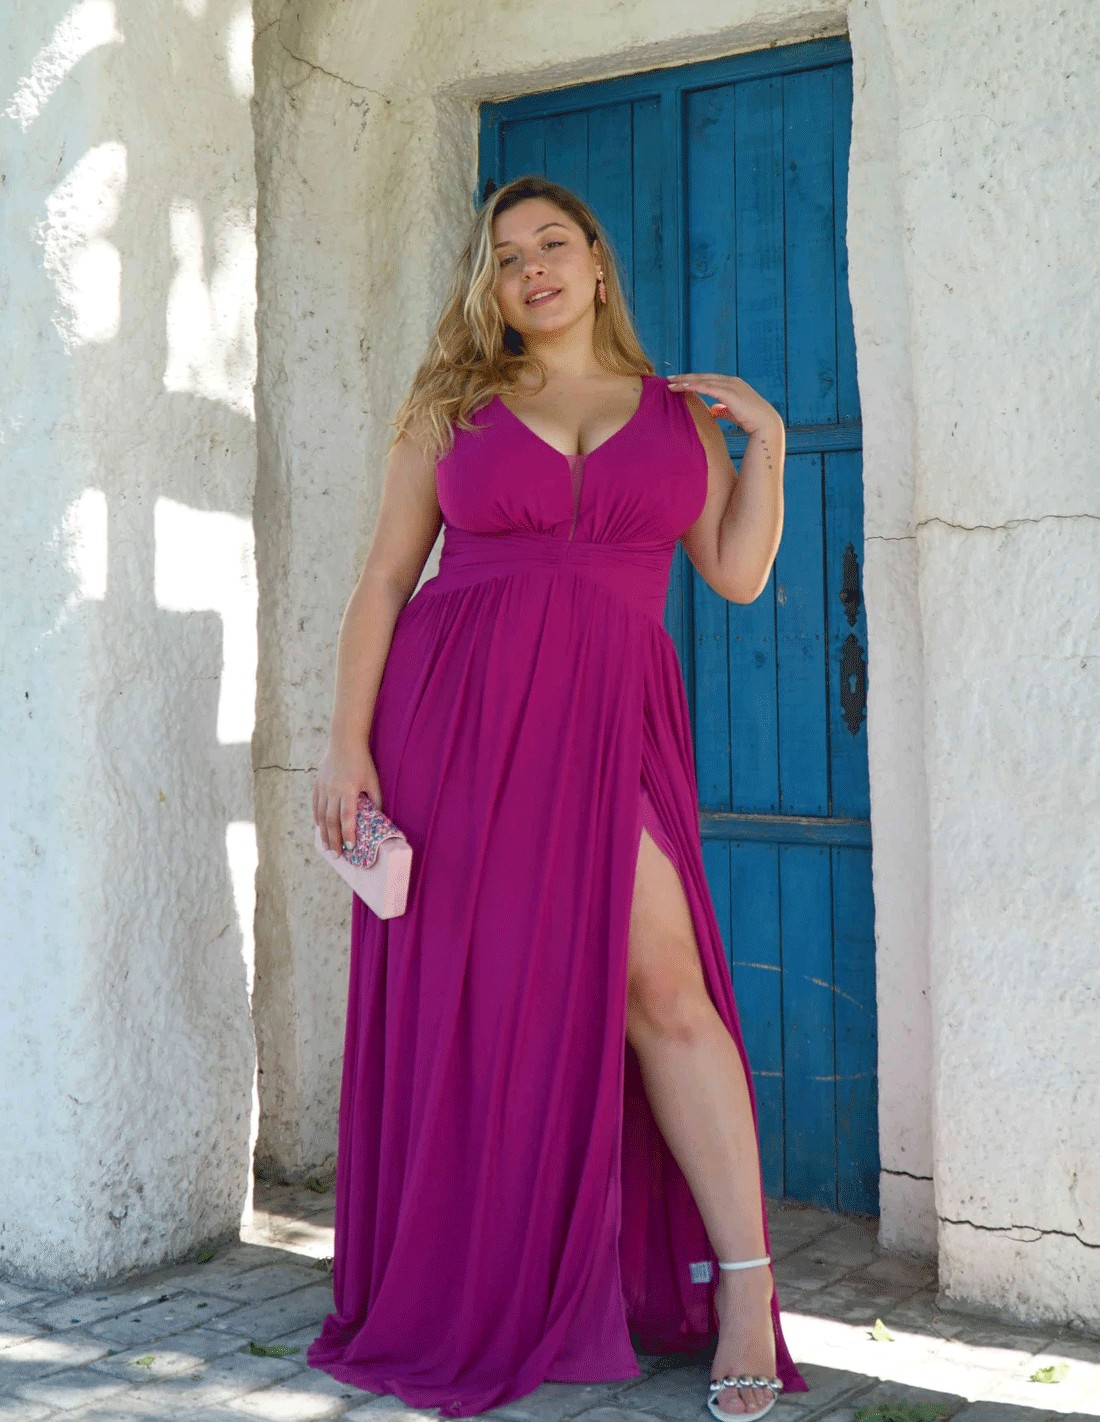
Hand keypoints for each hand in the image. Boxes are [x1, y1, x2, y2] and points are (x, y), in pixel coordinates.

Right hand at [313, 735, 383, 852]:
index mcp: (348, 790)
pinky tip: (320, 828)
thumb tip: (377, 818)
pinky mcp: (317, 785)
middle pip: (331, 821)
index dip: (348, 834)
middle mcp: (333, 791)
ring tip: (328, 847)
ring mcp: (323, 788)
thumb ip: (375, 799)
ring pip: (321, 816)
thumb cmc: (362, 761)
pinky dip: (318, 819)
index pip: (347, 818)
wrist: (344, 742)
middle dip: (334, 840)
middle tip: (337, 855)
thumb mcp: (373, 780)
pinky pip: (315, 806)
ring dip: (324, 833)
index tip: (351, 848)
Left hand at [666, 372, 780, 435]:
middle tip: (669, 378)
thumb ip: (723, 409)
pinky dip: (694, 386)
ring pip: (703, 380)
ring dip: (686, 381)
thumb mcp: (733, 412)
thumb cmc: (751, 420)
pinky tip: (682, 387)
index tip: (680, 382)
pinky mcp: (728, 392)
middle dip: (686, 377)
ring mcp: (730, 385)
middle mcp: (731, 381)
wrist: (765, 424)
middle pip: (703, 376)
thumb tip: (713, 410)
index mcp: (732, 384)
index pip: (708, 380)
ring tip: (670, 383)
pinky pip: (707, 387)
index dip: (694, 380)